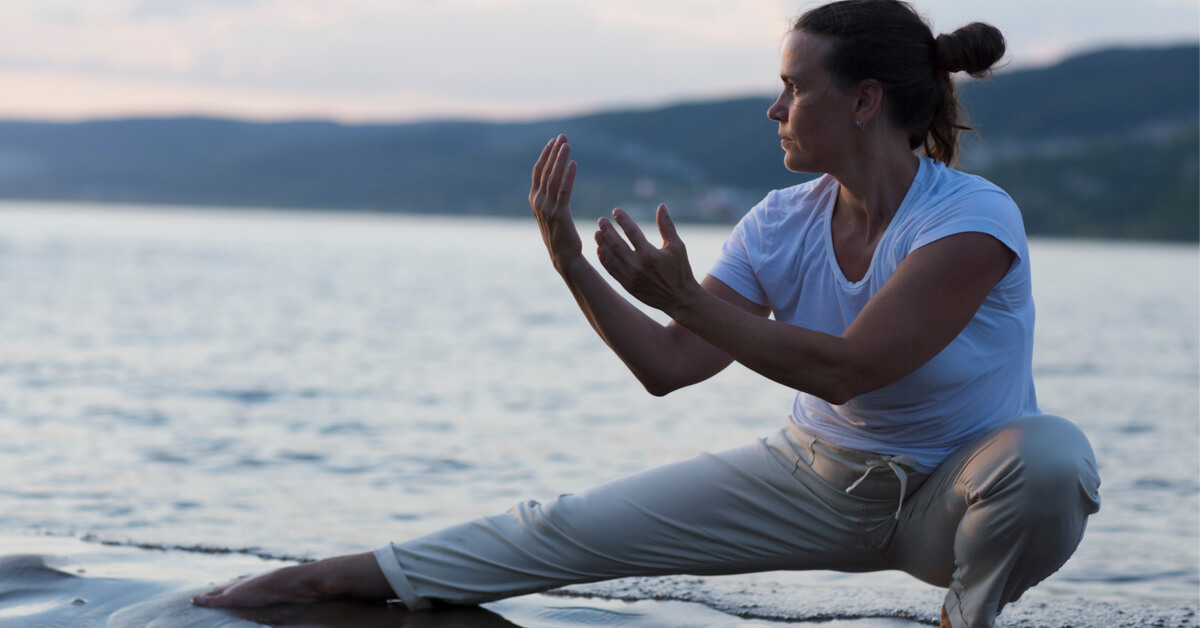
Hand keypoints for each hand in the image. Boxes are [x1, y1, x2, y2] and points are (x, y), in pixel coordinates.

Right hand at [529, 135, 581, 271]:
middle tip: (562, 136)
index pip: (538, 171)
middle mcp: (538, 202)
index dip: (545, 154)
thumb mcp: (550, 212)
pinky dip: (568, 176)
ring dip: (560, 159)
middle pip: (545, 170)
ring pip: (553, 177)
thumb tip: (553, 181)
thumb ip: (549, 196)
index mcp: (534, 199)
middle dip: (553, 152)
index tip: (554, 140)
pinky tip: (574, 164)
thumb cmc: (559, 234)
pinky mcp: (559, 215)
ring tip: (567, 144)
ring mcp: (547, 208)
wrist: (563, 256)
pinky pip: (564, 190)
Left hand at [595, 204, 701, 311]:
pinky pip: (611, 270)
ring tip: (596, 233)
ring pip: (611, 257)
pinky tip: (600, 250)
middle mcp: (637, 265)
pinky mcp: (627, 286)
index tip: (615, 211)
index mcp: (649, 253)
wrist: (680, 299)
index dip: (622, 219)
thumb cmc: (681, 270)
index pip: (631, 231)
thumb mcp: (678, 246)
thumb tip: (661, 206)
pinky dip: (604, 260)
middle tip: (601, 220)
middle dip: (607, 230)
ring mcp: (630, 277)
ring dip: (602, 244)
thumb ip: (667, 226)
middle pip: (616, 243)